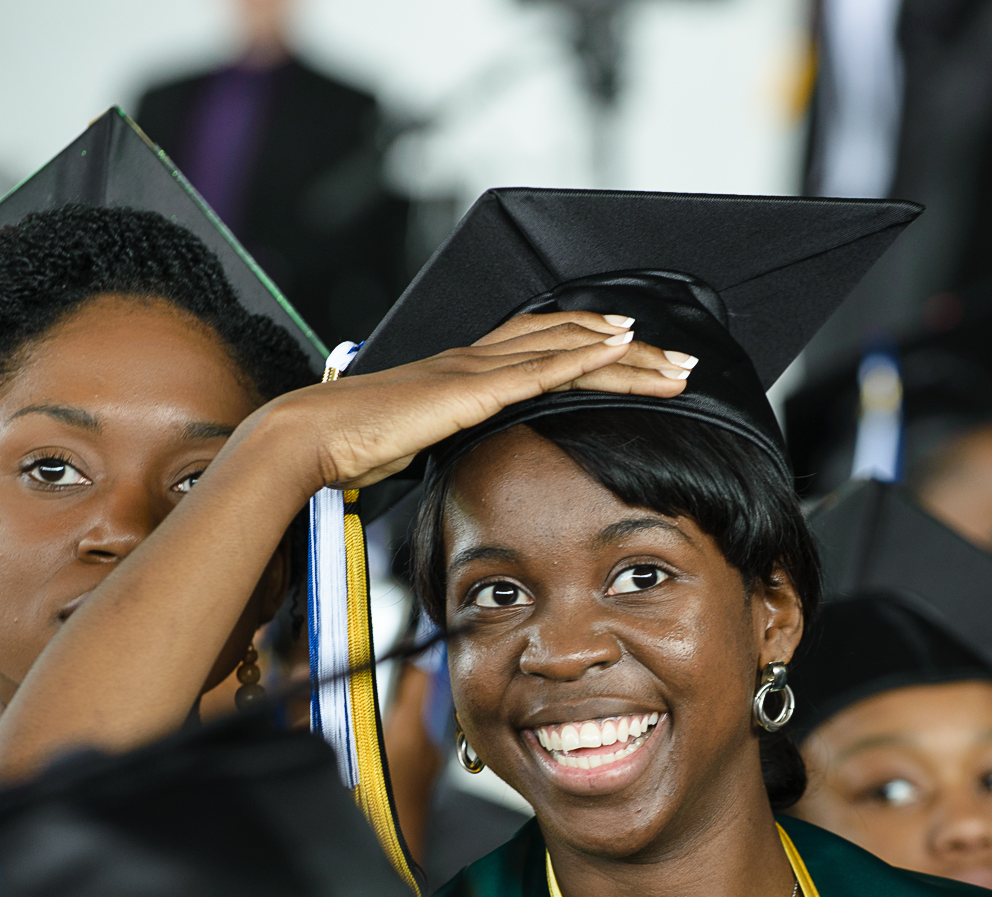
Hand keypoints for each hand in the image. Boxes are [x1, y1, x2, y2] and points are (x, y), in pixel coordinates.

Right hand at [260, 311, 691, 491]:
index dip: (593, 347)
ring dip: (627, 354)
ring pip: (569, 350)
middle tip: (680, 361)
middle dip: (631, 352)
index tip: (636, 352)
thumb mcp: (415, 447)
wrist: (310, 439)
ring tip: (674, 362)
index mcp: (465, 373)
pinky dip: (586, 355)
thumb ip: (446, 445)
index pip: (544, 349)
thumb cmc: (350, 447)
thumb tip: (457, 460)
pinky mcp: (471, 389)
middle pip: (570, 341)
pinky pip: (541, 368)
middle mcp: (476, 360)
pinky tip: (621, 348)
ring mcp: (476, 370)